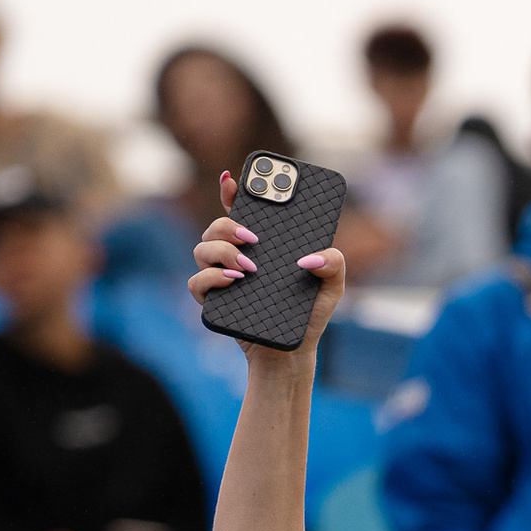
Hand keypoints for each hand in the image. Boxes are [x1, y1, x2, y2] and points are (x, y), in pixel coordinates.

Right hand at [187, 172, 348, 364]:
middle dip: (229, 223)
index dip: (234, 191)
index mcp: (263, 246)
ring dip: (222, 251)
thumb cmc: (308, 315)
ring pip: (202, 248)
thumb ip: (333, 263)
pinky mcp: (214, 302)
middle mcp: (238, 257)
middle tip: (253, 237)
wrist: (292, 353)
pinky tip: (233, 281)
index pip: (243, 211)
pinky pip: (197, 282)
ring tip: (248, 267)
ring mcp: (222, 278)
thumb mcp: (332, 287)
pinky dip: (210, 278)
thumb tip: (309, 256)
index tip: (234, 178)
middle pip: (217, 225)